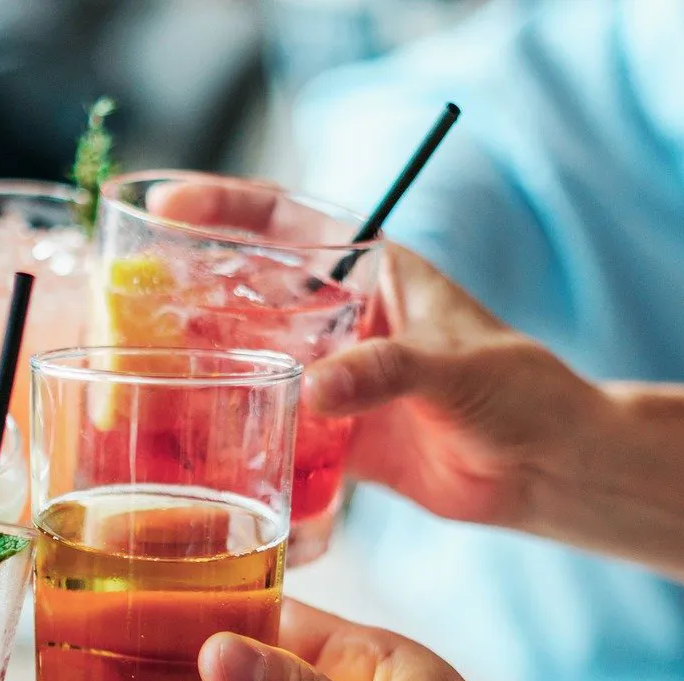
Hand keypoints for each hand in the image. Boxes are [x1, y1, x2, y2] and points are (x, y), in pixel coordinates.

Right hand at [145, 180, 608, 528]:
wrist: (549, 469)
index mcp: (371, 272)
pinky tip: (207, 459)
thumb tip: (314, 391)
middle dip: (192, 302)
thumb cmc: (522, 393)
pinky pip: (274, 431)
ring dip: (208, 376)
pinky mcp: (335, 434)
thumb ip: (385, 372)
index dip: (225, 208)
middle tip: (133, 316)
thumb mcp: (455, 369)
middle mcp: (342, 318)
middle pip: (250, 296)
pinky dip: (244, 443)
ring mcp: (334, 376)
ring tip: (150, 390)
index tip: (168, 208)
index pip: (287, 223)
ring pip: (253, 365)